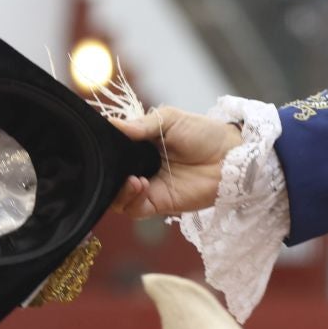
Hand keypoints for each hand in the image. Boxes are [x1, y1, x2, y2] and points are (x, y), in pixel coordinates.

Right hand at [108, 106, 243, 219]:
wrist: (231, 156)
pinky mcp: (158, 204)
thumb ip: (143, 124)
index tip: (96, 146)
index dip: (101, 151)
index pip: (110, 151)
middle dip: (104, 175)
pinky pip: (134, 209)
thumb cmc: (204, 133)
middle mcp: (139, 167)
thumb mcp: (171, 119)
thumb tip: (114, 125)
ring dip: (118, 190)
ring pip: (117, 197)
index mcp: (138, 145)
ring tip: (134, 179)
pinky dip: (131, 200)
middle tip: (110, 167)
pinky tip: (141, 186)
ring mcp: (147, 187)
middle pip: (109, 177)